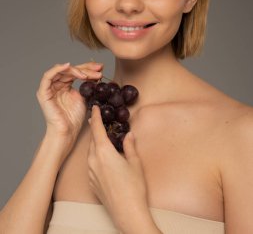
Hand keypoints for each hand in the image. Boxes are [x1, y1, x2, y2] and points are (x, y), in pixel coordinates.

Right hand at [36, 62, 102, 145]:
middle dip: (85, 68)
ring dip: (75, 70)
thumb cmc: (74, 118)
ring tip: (86, 75)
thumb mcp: (84, 96)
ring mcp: (48, 88)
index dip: (88, 68)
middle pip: (70, 70)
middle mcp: (55, 85)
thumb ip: (87, 84)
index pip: (76, 72)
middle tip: (98, 69)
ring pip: (61, 71)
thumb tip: (98, 72)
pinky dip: (57, 69)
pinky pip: (47, 76)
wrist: (67, 131)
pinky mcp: (43, 93)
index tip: (101, 68)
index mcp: (64, 85)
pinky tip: (68, 66)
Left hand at [88, 106, 148, 230]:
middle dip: (95, 130)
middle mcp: (94, 161)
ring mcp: (91, 173)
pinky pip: (91, 164)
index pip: (97, 129)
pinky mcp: (91, 183)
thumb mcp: (135, 163)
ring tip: (103, 139)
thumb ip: (129, 146)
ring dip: (95, 144)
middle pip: (92, 140)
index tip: (94, 108)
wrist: (127, 213)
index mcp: (104, 152)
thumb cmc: (133, 188)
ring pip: (90, 152)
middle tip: (98, 120)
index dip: (96, 117)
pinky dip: (95, 157)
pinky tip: (104, 159)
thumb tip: (128, 134)